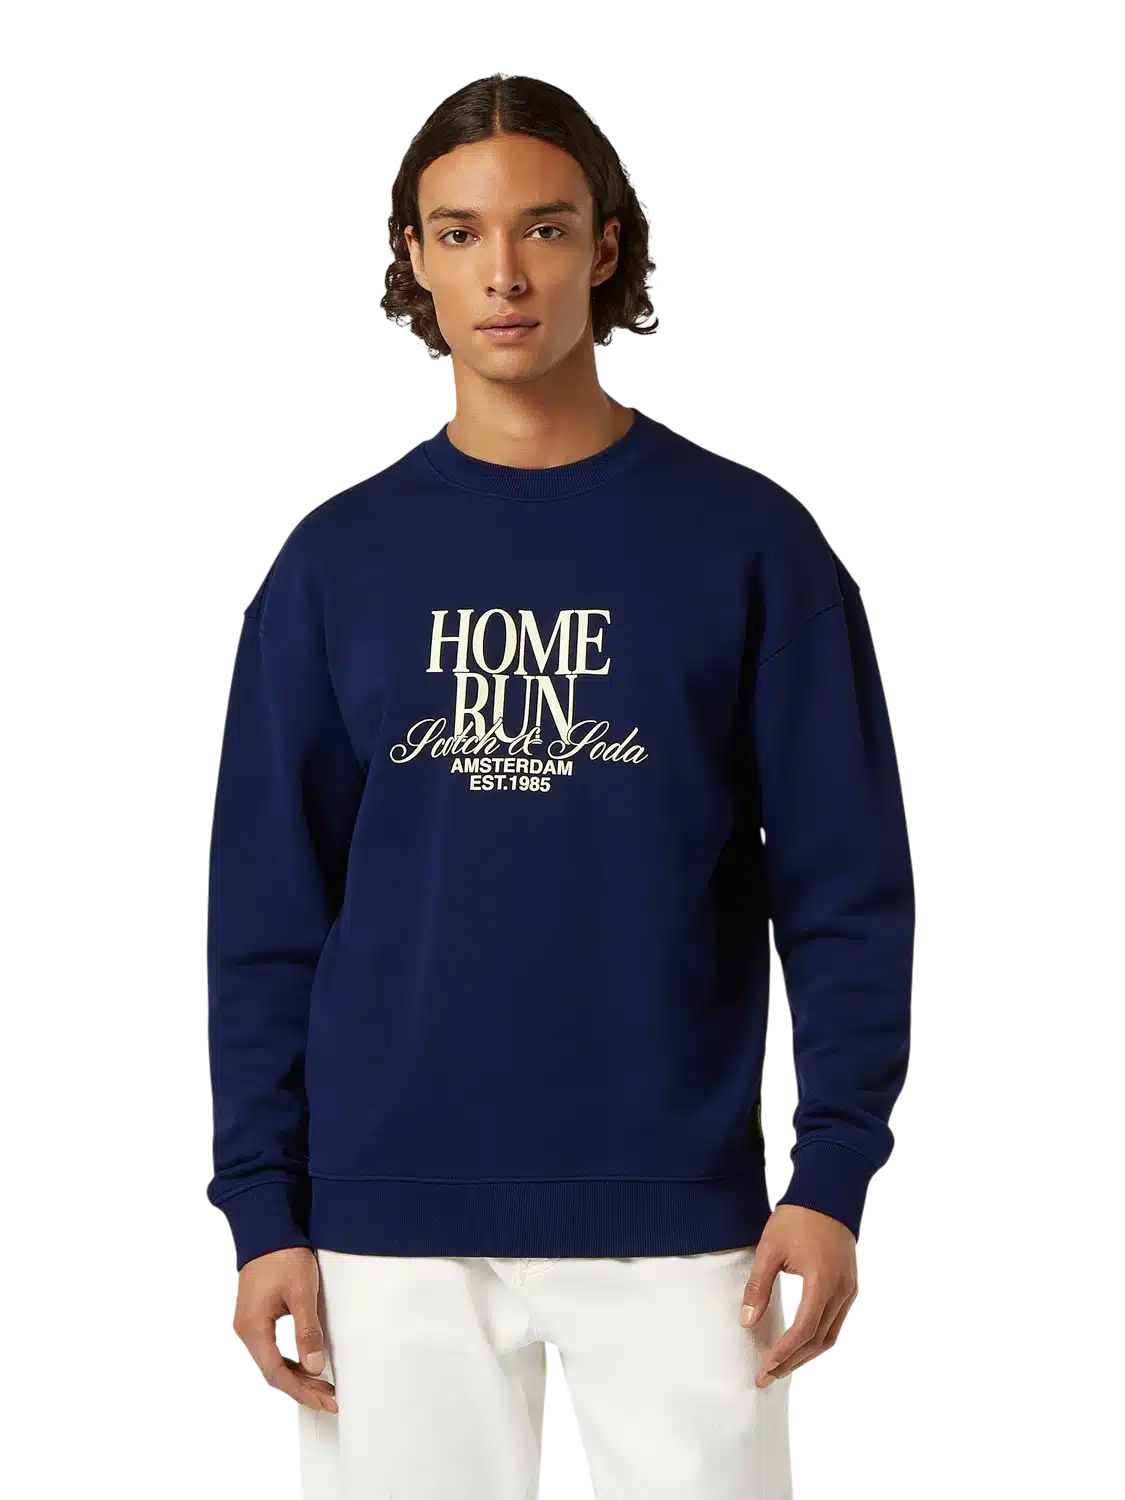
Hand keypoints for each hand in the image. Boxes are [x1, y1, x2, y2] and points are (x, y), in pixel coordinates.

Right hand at [232, 1246, 337, 1412]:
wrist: (269, 1228)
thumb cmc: (282, 1256)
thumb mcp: (301, 1294)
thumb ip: (308, 1332)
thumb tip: (315, 1366)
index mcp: (254, 1328)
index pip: (278, 1373)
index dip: (303, 1390)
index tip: (325, 1400)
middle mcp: (248, 1330)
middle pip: (275, 1371)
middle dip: (302, 1387)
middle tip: (328, 1398)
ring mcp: (252, 1323)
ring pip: (274, 1360)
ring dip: (298, 1374)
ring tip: (322, 1385)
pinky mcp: (259, 1315)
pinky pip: (274, 1346)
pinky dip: (291, 1358)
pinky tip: (306, 1362)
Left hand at [739, 1204, 858, 1386]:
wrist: (827, 1194)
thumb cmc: (799, 1217)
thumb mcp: (771, 1248)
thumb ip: (758, 1287)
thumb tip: (747, 1320)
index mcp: (821, 1283)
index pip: (801, 1332)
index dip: (782, 1354)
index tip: (764, 1369)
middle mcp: (840, 1292)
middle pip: (817, 1341)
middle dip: (792, 1362)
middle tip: (768, 1375)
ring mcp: (848, 1290)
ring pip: (829, 1335)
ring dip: (806, 1354)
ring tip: (783, 1366)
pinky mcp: (849, 1286)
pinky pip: (835, 1322)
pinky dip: (818, 1338)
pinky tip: (802, 1342)